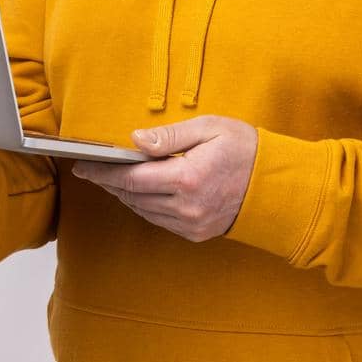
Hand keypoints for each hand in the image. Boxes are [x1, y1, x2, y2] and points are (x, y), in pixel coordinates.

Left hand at [71, 116, 257, 241]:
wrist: (277, 185)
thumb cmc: (244, 148)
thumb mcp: (209, 128)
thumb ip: (169, 136)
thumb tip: (135, 141)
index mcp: (187, 178)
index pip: (132, 177)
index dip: (103, 172)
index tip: (83, 166)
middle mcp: (186, 207)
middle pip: (133, 196)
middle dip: (109, 183)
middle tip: (91, 171)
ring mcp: (192, 224)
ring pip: (144, 211)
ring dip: (124, 195)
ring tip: (111, 179)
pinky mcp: (197, 233)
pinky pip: (159, 220)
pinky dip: (144, 206)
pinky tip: (138, 193)